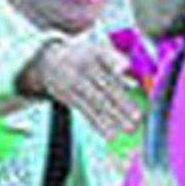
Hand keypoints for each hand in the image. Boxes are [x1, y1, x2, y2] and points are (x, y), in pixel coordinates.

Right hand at [24, 36, 142, 138]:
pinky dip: (99, 124)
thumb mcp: (97, 51)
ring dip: (114, 117)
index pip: (106, 58)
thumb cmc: (84, 57)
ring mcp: (75, 84)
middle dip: (123, 102)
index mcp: (94, 54)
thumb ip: (116, 59)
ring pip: (97, 102)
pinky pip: (86, 112)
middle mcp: (84, 69)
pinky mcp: (69, 98)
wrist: (47, 61)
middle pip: (106, 86)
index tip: (124, 68)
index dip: (115, 62)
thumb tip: (128, 68)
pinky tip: (110, 134)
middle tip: (138, 116)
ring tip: (129, 128)